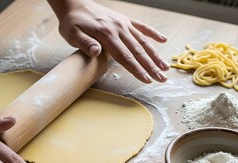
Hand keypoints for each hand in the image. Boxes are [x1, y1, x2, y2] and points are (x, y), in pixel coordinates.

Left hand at [48, 0, 169, 82]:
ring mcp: (123, 23)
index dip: (137, 70)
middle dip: (151, 67)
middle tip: (162, 79)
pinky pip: (141, 27)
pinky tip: (163, 40)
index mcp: (106, 34)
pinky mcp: (124, 20)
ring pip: (143, 41)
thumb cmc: (72, 22)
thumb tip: (97, 53)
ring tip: (165, 67)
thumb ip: (85, 44)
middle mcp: (118, 29)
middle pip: (138, 51)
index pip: (125, 56)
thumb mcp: (72, 34)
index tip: (147, 80)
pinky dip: (153, 33)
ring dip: (155, 55)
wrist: (74, 3)